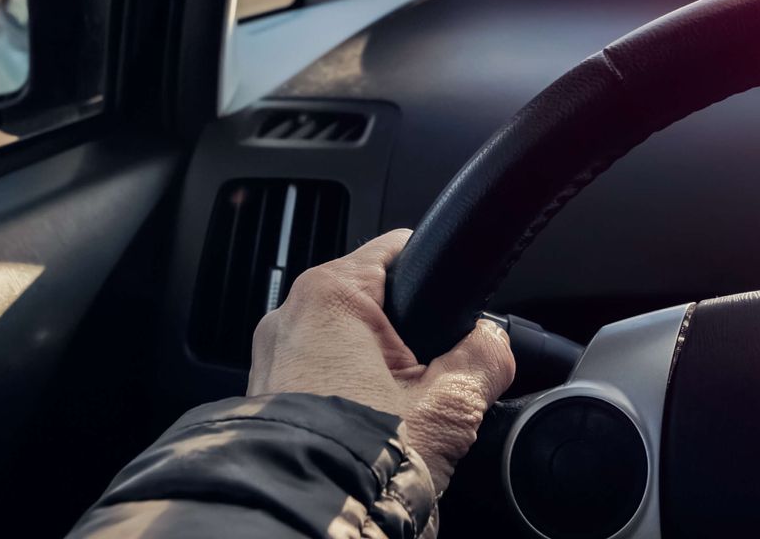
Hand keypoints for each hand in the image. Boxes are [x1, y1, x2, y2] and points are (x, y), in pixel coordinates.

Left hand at [248, 229, 515, 492]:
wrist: (300, 524)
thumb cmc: (358, 460)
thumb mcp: (450, 405)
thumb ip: (485, 356)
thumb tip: (495, 342)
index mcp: (331, 294)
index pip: (399, 249)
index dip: (439, 274)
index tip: (460, 304)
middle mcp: (289, 317)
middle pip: (374, 305)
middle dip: (410, 340)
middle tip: (436, 383)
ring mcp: (270, 361)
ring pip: (345, 347)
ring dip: (377, 375)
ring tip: (403, 419)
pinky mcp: (264, 400)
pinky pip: (319, 381)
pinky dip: (346, 399)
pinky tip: (368, 436)